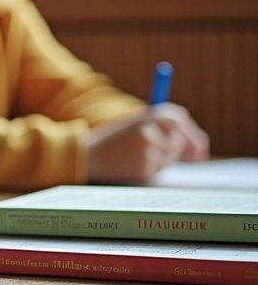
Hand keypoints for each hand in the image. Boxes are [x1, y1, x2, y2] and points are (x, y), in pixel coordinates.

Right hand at [87, 105, 209, 183]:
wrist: (87, 156)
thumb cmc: (111, 141)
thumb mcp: (132, 126)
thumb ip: (159, 128)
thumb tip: (192, 142)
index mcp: (143, 117)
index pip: (176, 118)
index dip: (191, 130)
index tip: (199, 143)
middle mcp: (148, 131)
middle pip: (179, 138)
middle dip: (186, 147)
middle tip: (195, 157)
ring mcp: (147, 150)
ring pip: (169, 156)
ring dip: (163, 158)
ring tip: (139, 157)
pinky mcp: (145, 167)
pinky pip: (158, 168)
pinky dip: (152, 168)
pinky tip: (133, 165)